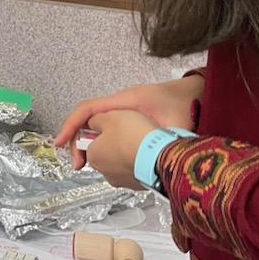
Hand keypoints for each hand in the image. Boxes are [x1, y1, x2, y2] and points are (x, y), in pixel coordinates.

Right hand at [54, 74, 202, 168]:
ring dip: (88, 144)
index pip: (88, 108)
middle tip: (77, 164)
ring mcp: (125, 112)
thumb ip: (160, 138)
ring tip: (87, 165)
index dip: (71, 125)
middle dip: (77, 140)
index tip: (61, 143)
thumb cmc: (185, 104)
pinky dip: (101, 144)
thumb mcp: (175, 122)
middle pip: (87, 119)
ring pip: (97, 126)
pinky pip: (108, 130)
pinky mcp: (131, 120)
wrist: (197, 94)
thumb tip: (148, 157)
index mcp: (125, 100)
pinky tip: (105, 160)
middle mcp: (120, 104)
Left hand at [84, 110, 156, 190]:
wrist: (161, 156)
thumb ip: (95, 120)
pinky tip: (149, 151)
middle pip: (106, 153)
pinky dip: (141, 162)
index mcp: (93, 156)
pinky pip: (137, 170)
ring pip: (122, 162)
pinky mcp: (140, 185)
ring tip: (140, 140)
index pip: (89, 143)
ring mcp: (123, 181)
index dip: (99, 132)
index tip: (109, 125)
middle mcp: (105, 172)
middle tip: (127, 131)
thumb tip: (93, 123)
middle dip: (115, 143)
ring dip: (128, 152)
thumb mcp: (108, 117)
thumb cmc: (134, 137)